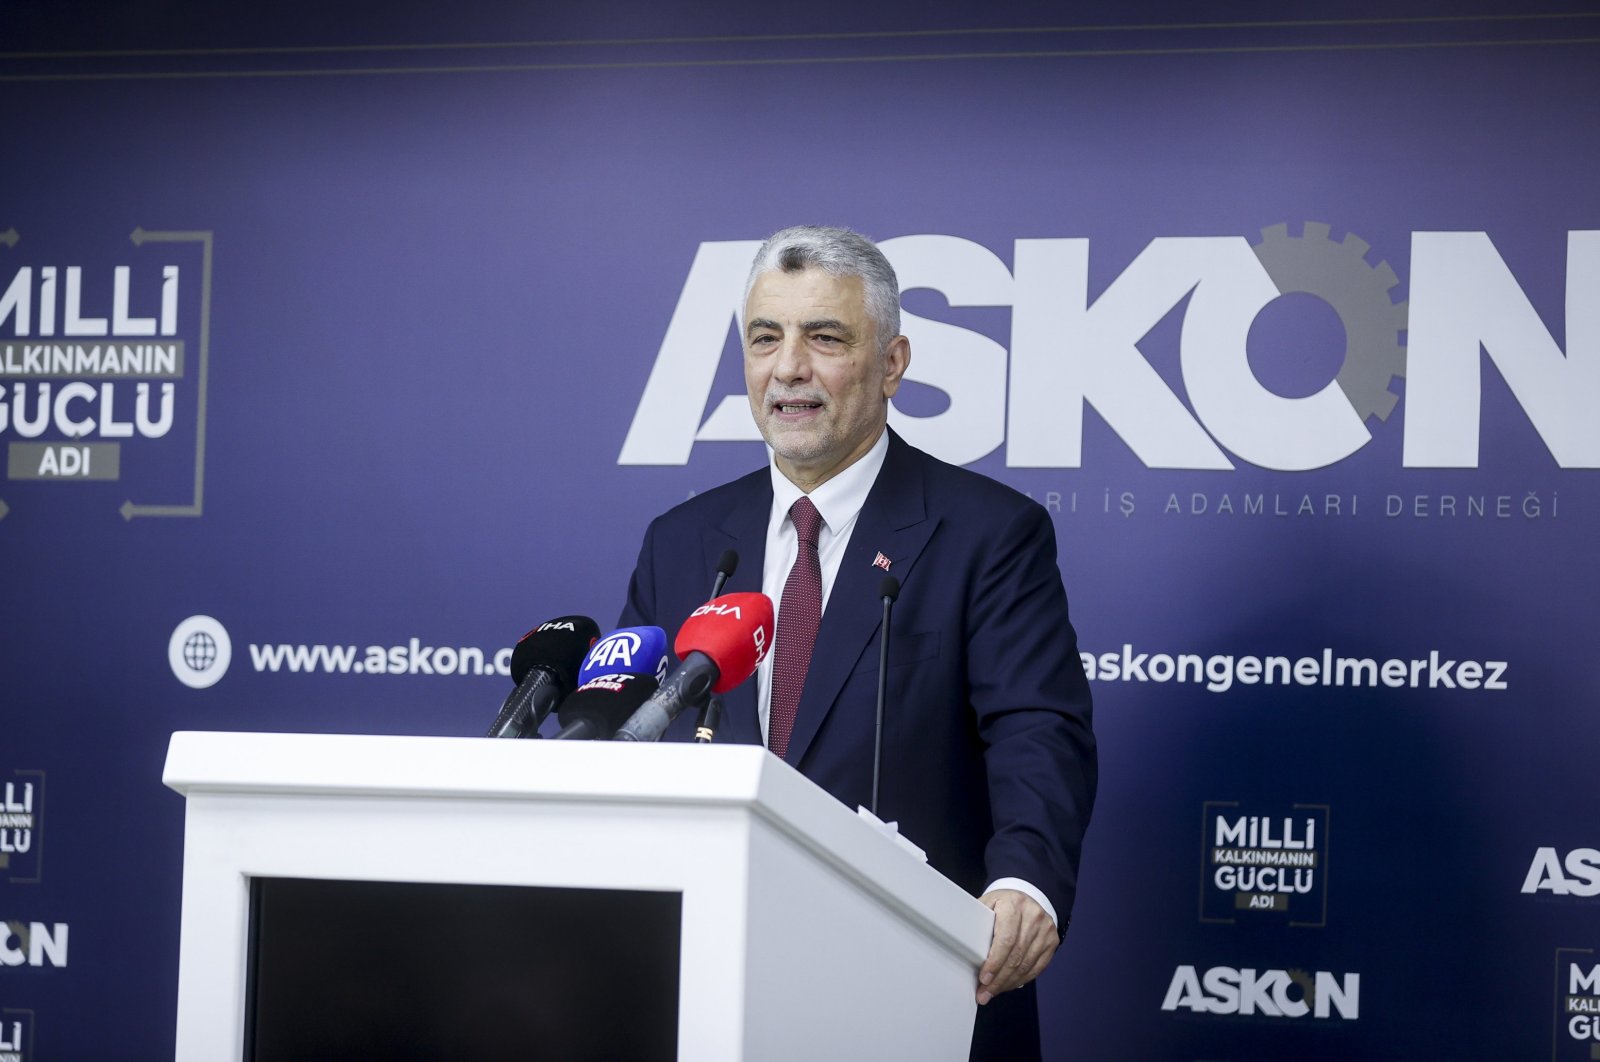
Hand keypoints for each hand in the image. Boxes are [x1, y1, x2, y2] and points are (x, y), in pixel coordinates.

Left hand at [976, 889, 1057, 1004]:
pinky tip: (1009, 985)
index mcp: (1014, 904)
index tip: (984, 978)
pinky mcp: (1052, 941)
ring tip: (993, 992)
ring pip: (1026, 965)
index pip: (1006, 939)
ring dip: (1008, 983)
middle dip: (998, 979)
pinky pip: (1037, 967)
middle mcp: (1033, 916)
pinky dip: (1021, 979)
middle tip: (984, 993)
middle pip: (1016, 955)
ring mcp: (1046, 929)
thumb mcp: (988, 904)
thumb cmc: (1003, 904)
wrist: (1027, 897)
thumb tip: (962, 945)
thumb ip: (977, 921)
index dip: (994, 962)